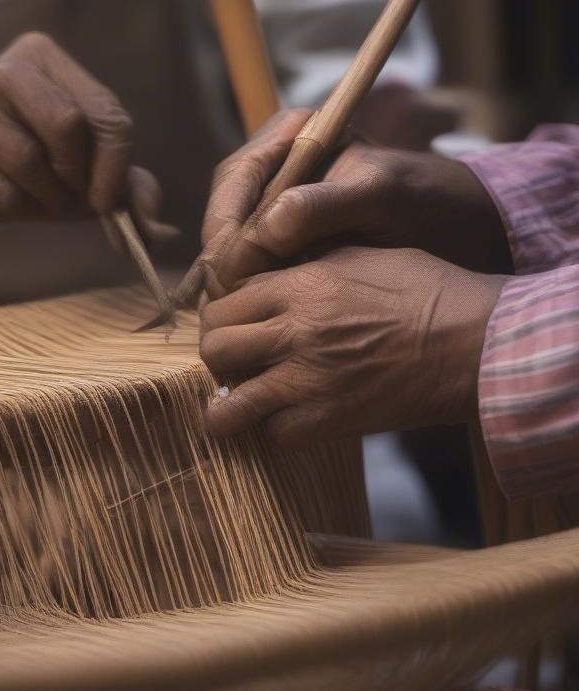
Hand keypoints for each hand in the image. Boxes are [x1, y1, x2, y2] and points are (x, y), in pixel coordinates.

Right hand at [0, 31, 165, 231]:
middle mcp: (7, 69)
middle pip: (73, 130)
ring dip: (46, 199)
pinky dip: (14, 211)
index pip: (107, 113)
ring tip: (30, 195)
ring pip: (39, 165)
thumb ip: (120, 181)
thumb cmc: (6, 162)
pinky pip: (6, 196)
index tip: (108, 201)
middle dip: (79, 178)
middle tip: (69, 197)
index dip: (117, 166)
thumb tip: (158, 228)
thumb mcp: (70, 162)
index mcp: (43, 57)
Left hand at [200, 246, 504, 446]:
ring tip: (235, 406)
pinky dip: (274, 433)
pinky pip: (273, 436)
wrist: (477, 341)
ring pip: (228, 401)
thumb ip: (309, 266)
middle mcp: (292, 329)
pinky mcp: (329, 419)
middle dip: (219, 354)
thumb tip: (276, 276)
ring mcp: (307, 378)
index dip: (227, 313)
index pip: (226, 300)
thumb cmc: (429, 291)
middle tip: (236, 362)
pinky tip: (286, 423)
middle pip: (214, 346)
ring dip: (227, 405)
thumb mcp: (361, 255)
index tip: (239, 324)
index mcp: (299, 284)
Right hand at [201, 108, 510, 292]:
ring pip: (235, 243)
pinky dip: (253, 290)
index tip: (229, 272)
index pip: (236, 179)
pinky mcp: (289, 241)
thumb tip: (264, 233)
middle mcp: (278, 166)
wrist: (468, 229)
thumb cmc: (431, 203)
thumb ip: (322, 207)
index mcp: (295, 135)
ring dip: (233, 280)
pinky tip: (259, 315)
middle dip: (222, 258)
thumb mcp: (381, 196)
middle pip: (226, 213)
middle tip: (225, 302)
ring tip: (238, 316)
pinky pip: (255, 264)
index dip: (224, 228)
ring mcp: (280, 205)